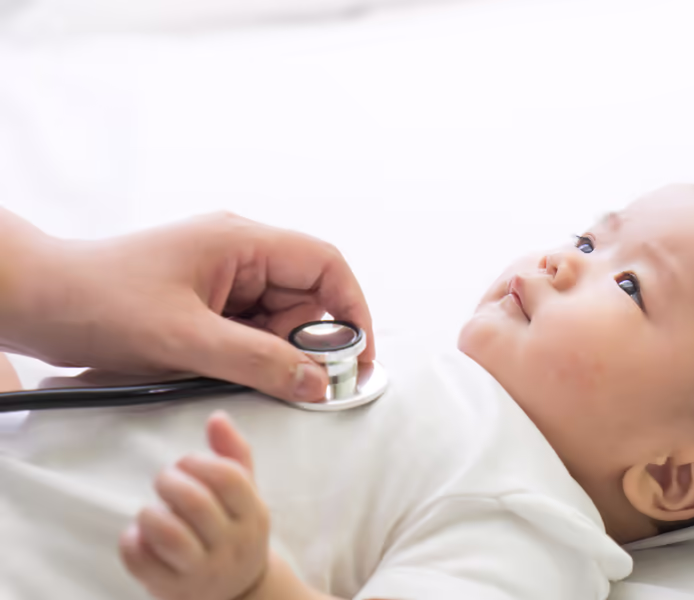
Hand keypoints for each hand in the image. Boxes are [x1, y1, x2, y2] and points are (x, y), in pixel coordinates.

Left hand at [0, 209, 374, 401]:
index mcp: (241, 241)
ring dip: (275, 351)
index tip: (359, 355)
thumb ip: (257, 362)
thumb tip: (317, 382)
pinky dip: (251, 354)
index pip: (324, 263)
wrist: (39, 300)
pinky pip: (250, 328)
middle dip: (309, 341)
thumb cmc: (101, 302)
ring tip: (237, 372)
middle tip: (298, 382)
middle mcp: (239, 252)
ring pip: (279, 317)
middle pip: (305, 296)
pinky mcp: (208, 300)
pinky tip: (224, 369)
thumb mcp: (185, 339)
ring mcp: (224, 276)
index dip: (352, 308)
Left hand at [120, 411, 269, 599]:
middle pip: (196, 503)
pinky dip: (132, 542)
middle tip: (164, 479)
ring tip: (151, 510)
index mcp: (253, 514)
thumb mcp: (246, 494)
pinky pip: (142, 563)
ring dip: (150, 513)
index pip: (229, 479)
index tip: (185, 462)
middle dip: (170, 481)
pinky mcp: (173, 590)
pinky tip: (138, 534)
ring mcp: (203, 572)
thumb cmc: (235, 530)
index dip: (200, 462)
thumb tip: (217, 416)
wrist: (240, 593)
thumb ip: (233, 454)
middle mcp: (232, 544)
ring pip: (169, 535)